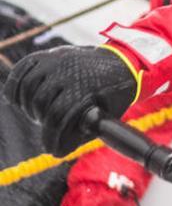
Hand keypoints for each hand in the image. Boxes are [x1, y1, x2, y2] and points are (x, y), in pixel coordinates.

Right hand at [2, 45, 137, 156]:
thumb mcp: (108, 116)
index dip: (52, 137)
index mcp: (88, 86)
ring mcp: (58, 59)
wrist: (121, 63)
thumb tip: (59, 150)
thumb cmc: (114, 95)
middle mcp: (71, 70)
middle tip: (49, 126)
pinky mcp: (49, 54)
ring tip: (39, 114)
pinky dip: (16, 85)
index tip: (53, 150)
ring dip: (28, 105)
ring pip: (28, 86)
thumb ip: (85, 132)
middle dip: (41, 120)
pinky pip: (23, 68)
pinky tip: (18, 99)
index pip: (59, 115)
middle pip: (40, 101)